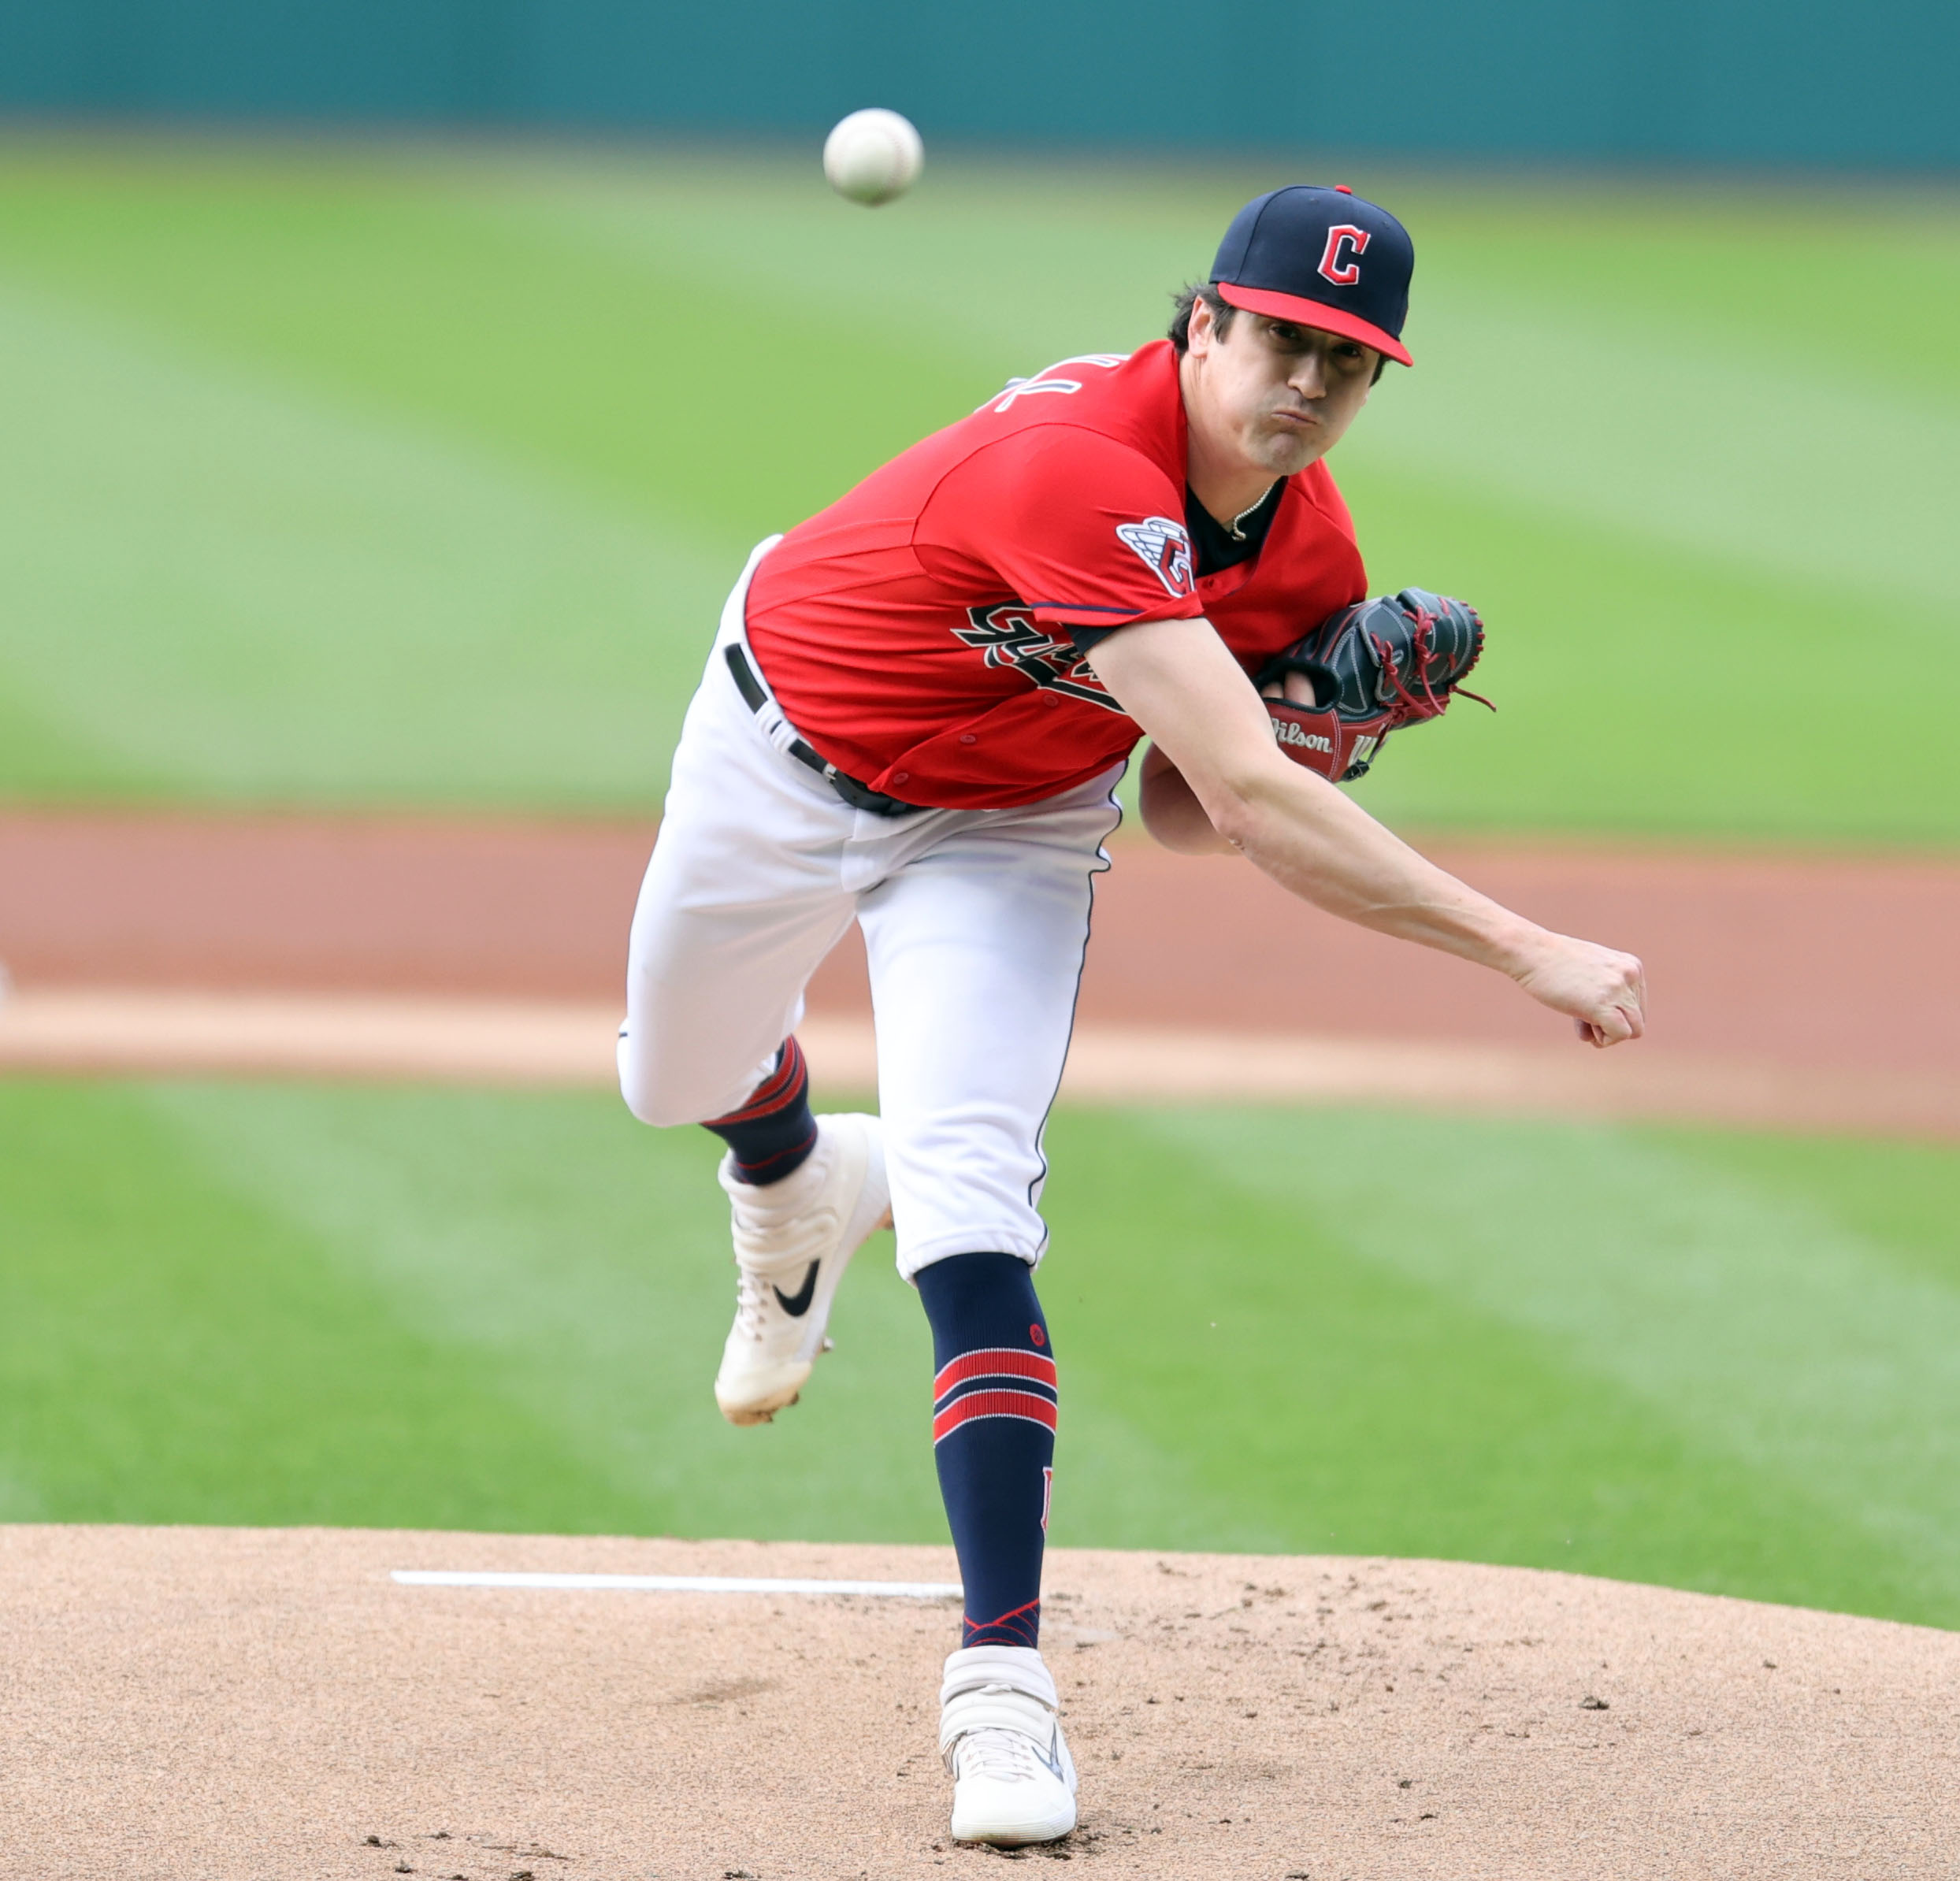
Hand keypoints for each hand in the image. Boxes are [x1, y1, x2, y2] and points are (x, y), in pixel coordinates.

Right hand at [1510, 931, 1646, 1047]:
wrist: (1530, 951)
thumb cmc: (1551, 963)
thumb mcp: (1590, 970)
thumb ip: (1606, 989)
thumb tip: (1607, 1024)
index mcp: (1632, 966)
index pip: (1638, 1005)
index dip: (1614, 1015)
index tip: (1589, 1010)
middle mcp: (1631, 975)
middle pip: (1638, 1019)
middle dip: (1612, 1026)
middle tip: (1584, 1021)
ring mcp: (1618, 989)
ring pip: (1634, 1030)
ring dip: (1609, 1035)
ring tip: (1584, 1026)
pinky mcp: (1603, 1004)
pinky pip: (1621, 1035)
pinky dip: (1605, 1040)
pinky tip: (1584, 1031)